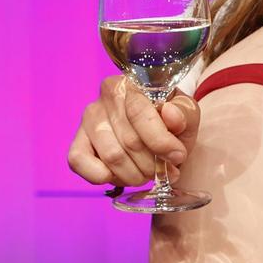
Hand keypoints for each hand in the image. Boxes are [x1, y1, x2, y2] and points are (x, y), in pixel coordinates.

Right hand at [65, 74, 200, 186]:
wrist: (153, 130)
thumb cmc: (169, 120)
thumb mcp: (186, 112)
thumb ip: (184, 113)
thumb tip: (170, 114)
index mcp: (129, 85)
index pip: (140, 114)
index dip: (161, 141)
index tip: (177, 156)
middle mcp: (103, 100)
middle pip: (129, 141)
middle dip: (152, 164)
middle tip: (165, 171)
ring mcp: (87, 123)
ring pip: (112, 157)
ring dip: (135, 174)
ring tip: (148, 174)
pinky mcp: (77, 145)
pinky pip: (80, 163)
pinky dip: (104, 176)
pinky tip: (121, 176)